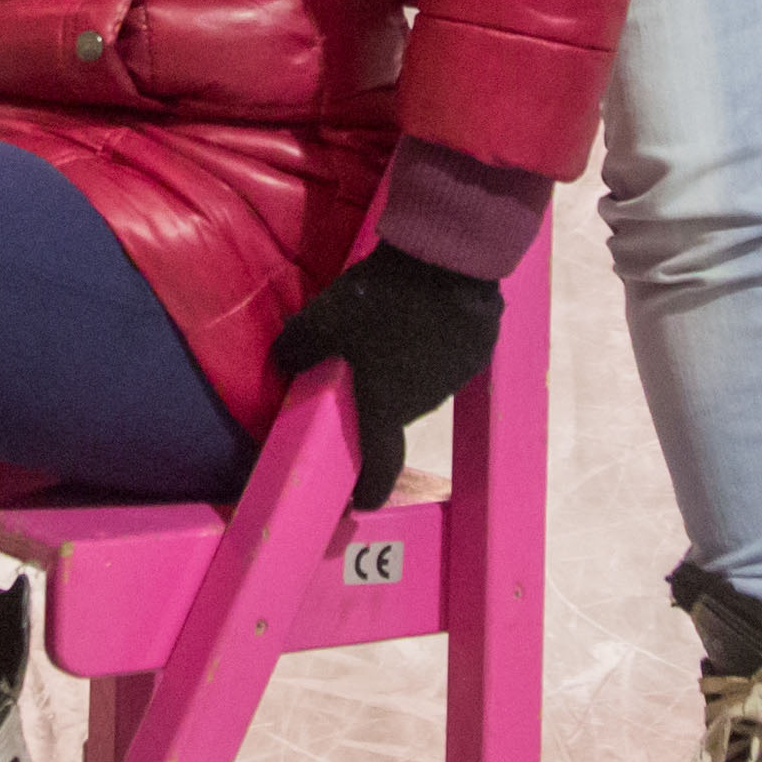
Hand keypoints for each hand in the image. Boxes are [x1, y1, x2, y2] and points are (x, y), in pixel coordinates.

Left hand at [264, 243, 503, 511]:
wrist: (445, 262)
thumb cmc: (378, 303)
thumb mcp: (320, 322)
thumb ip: (296, 350)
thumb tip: (285, 364)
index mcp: (384, 409)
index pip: (379, 467)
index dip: (369, 488)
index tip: (361, 499)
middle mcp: (421, 406)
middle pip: (395, 413)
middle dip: (378, 398)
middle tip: (360, 364)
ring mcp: (454, 380)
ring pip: (421, 383)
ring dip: (406, 368)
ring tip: (393, 328)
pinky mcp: (476, 352)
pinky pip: (448, 357)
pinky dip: (433, 345)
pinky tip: (423, 314)